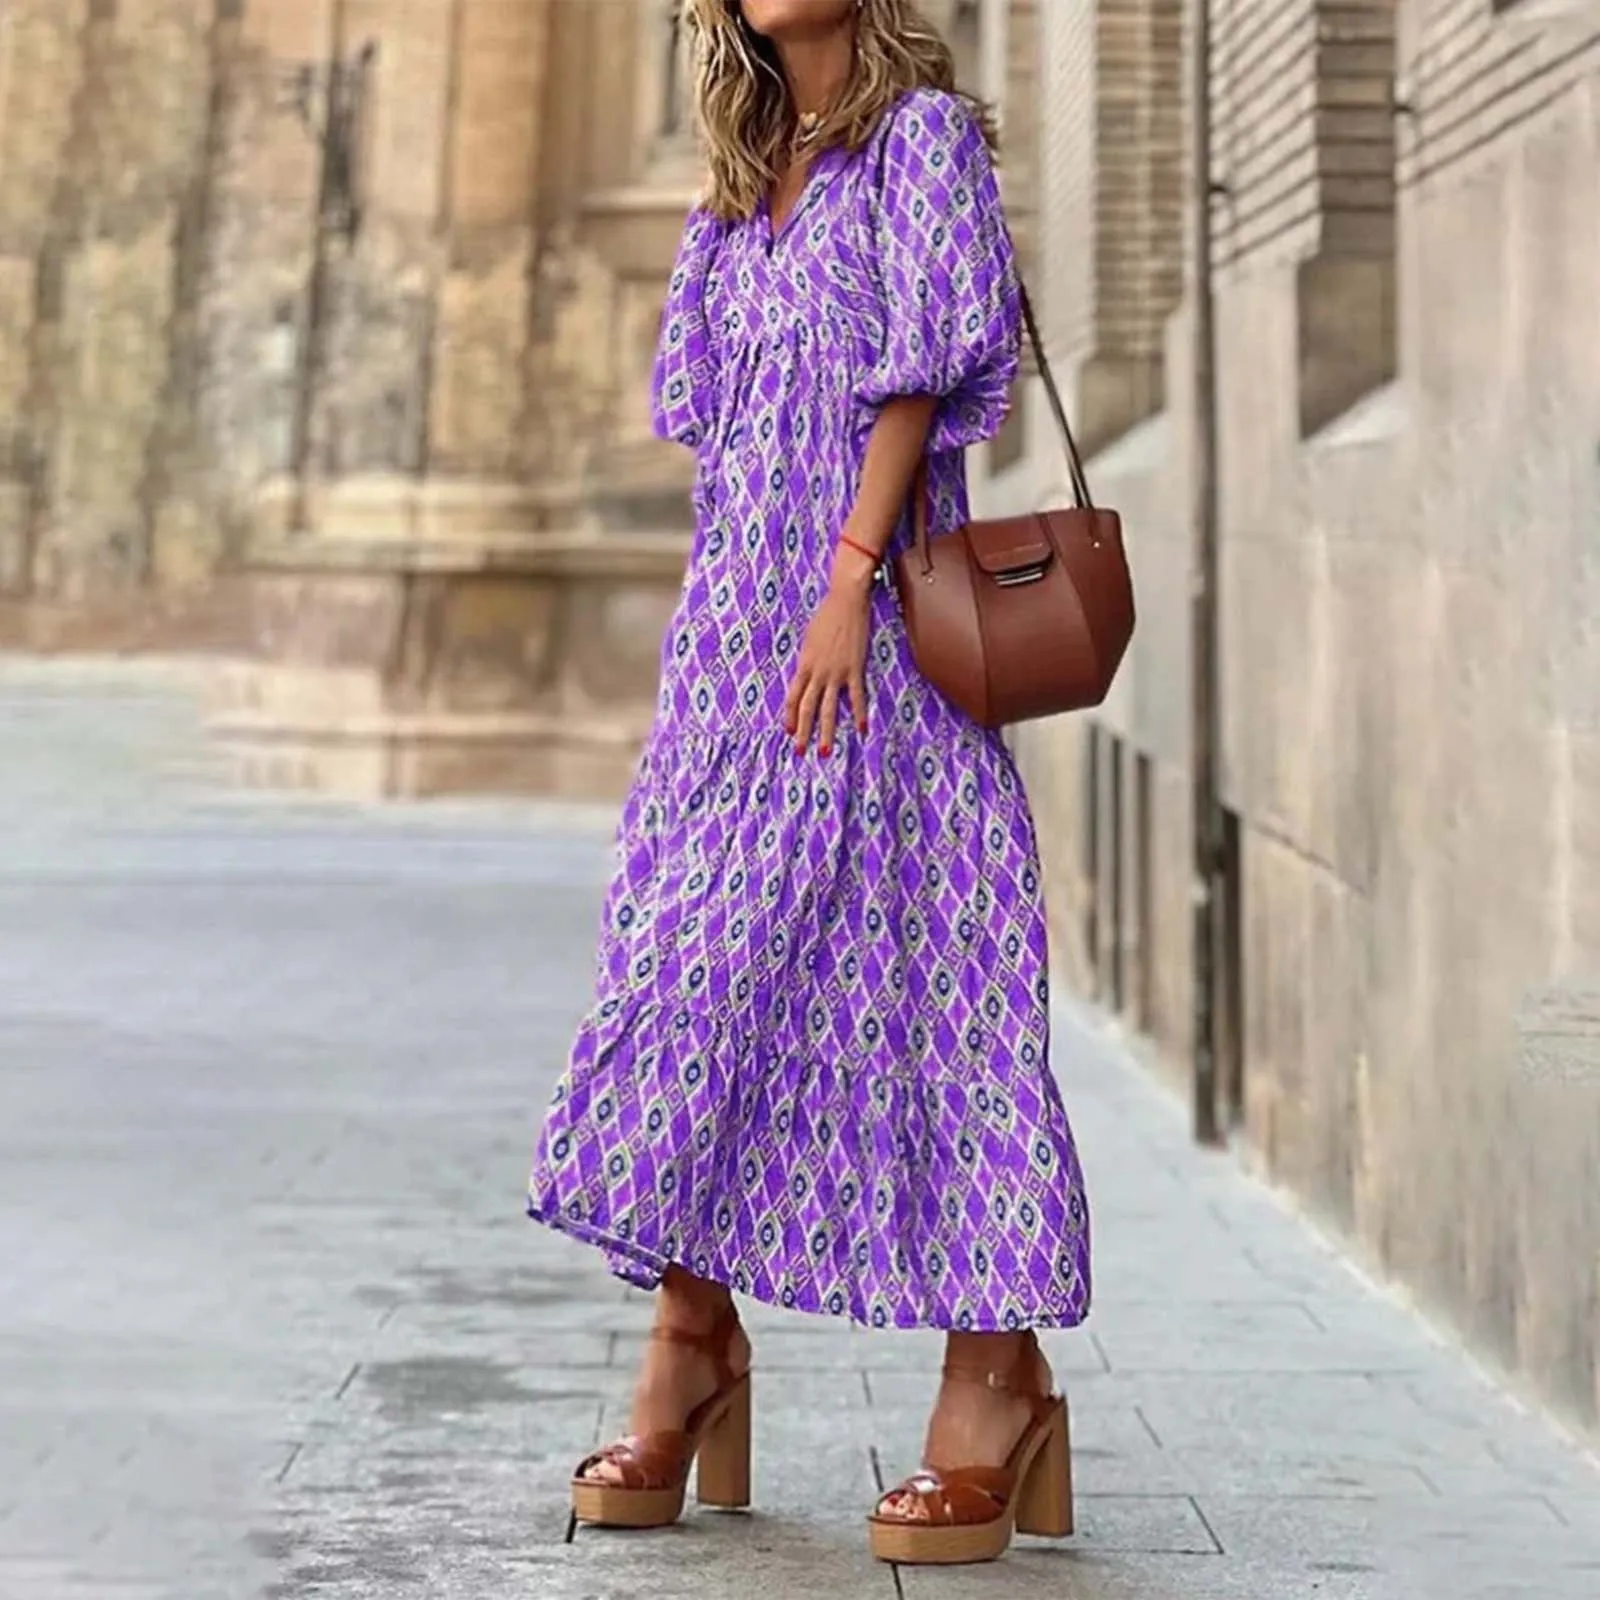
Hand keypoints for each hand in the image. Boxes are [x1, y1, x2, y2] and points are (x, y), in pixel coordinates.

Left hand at [783, 549, 874, 755]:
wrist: (845, 601)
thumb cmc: (825, 617)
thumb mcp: (810, 640)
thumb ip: (808, 660)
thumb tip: (807, 674)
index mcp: (804, 664)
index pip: (792, 697)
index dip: (789, 716)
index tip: (788, 731)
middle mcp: (818, 672)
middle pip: (807, 708)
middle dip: (803, 732)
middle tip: (800, 752)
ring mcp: (836, 673)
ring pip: (829, 708)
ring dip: (827, 731)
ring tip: (825, 751)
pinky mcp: (854, 669)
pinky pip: (856, 697)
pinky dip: (859, 714)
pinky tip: (861, 729)